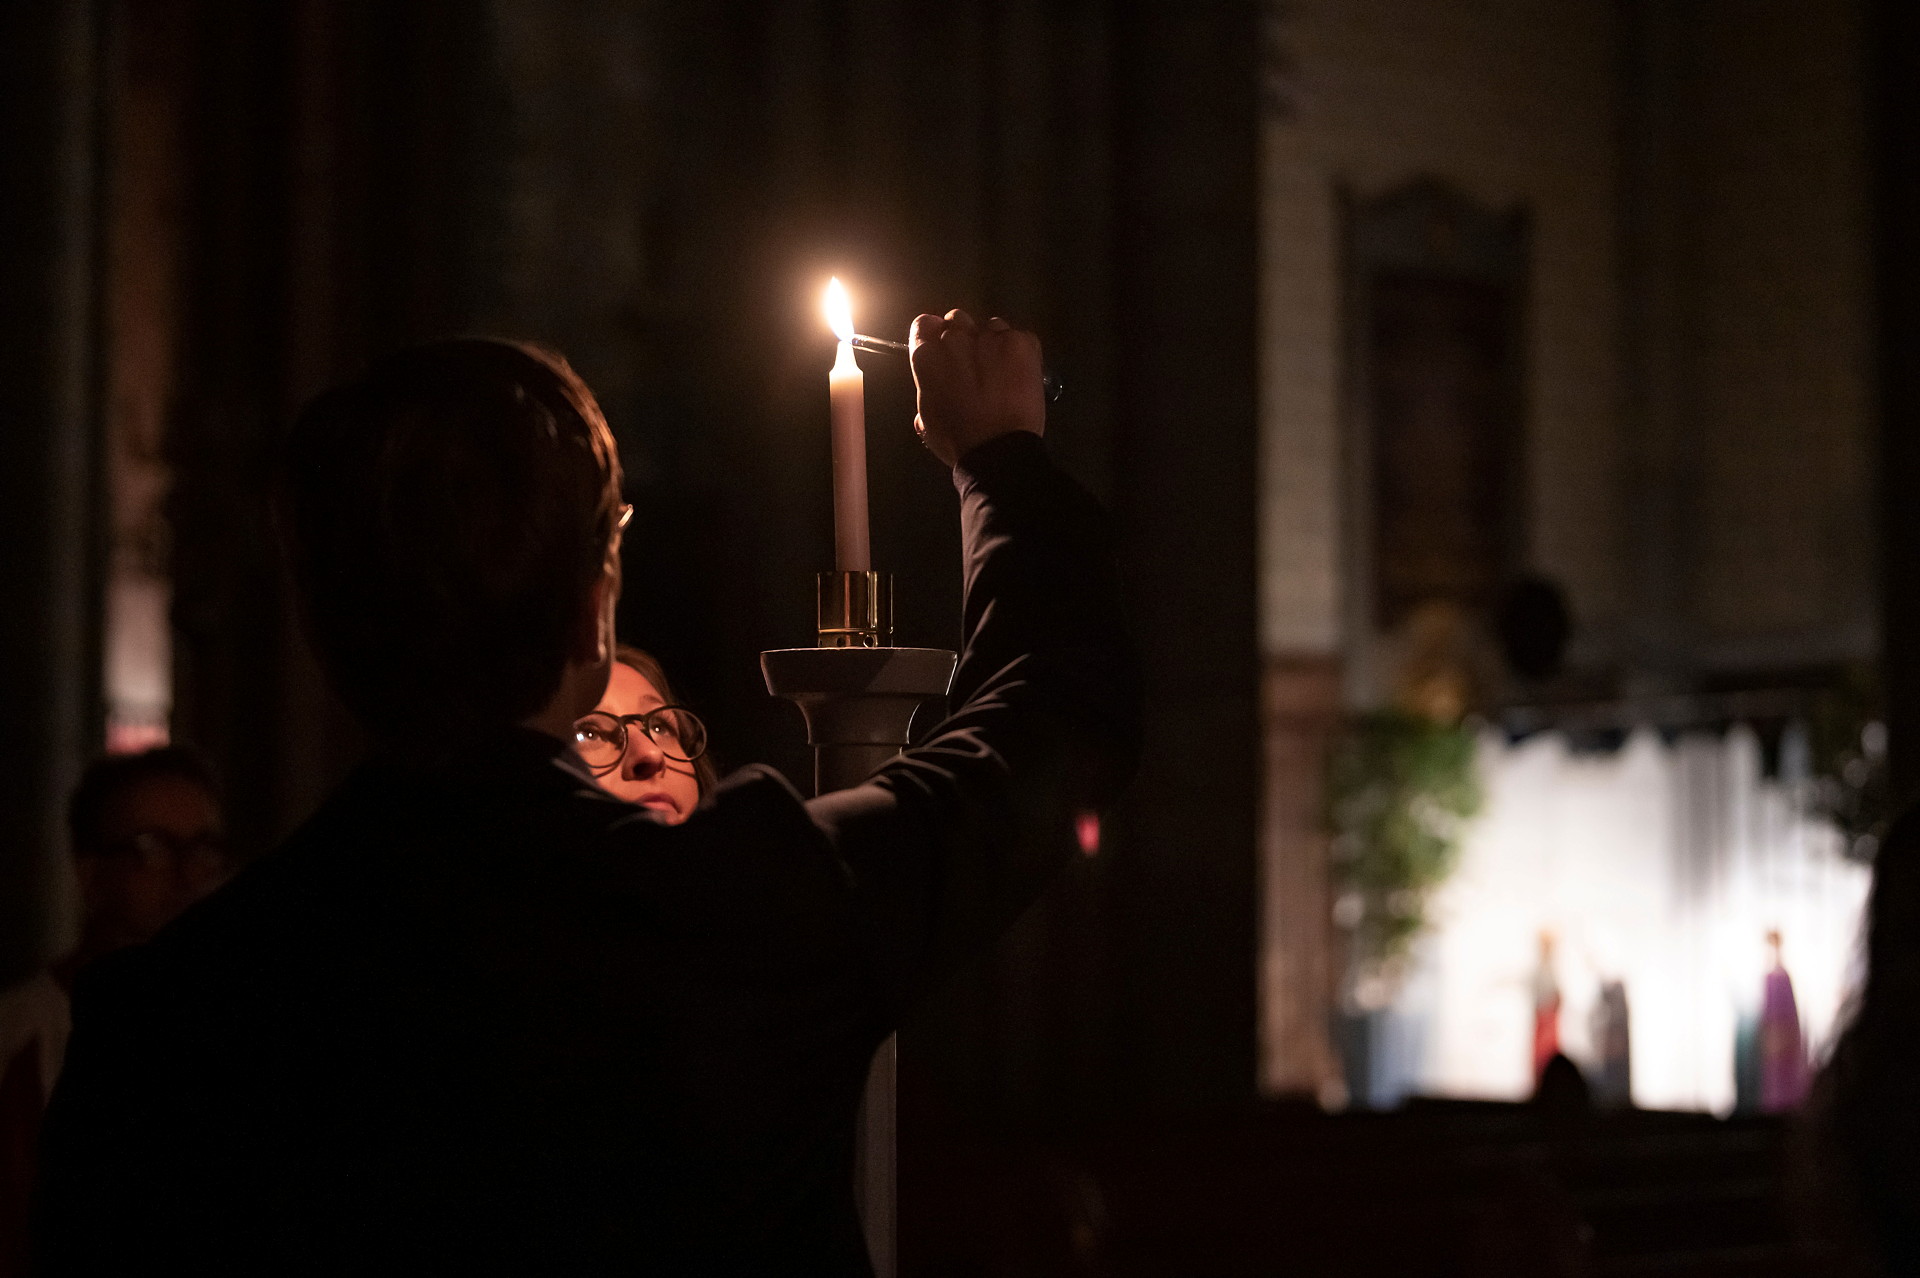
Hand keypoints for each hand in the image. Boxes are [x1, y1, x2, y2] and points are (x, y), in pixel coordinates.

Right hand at [908, 310, 1044, 466]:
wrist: (1000, 450)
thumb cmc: (958, 441)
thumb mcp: (929, 421)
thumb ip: (927, 396)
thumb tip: (931, 398)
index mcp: (927, 356)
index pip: (924, 324)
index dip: (934, 334)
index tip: (944, 349)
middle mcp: (955, 337)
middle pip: (957, 320)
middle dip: (964, 338)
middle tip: (975, 365)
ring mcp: (989, 337)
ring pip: (990, 326)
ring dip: (993, 343)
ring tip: (1001, 371)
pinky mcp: (1020, 342)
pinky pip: (1018, 337)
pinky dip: (1019, 352)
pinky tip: (1020, 374)